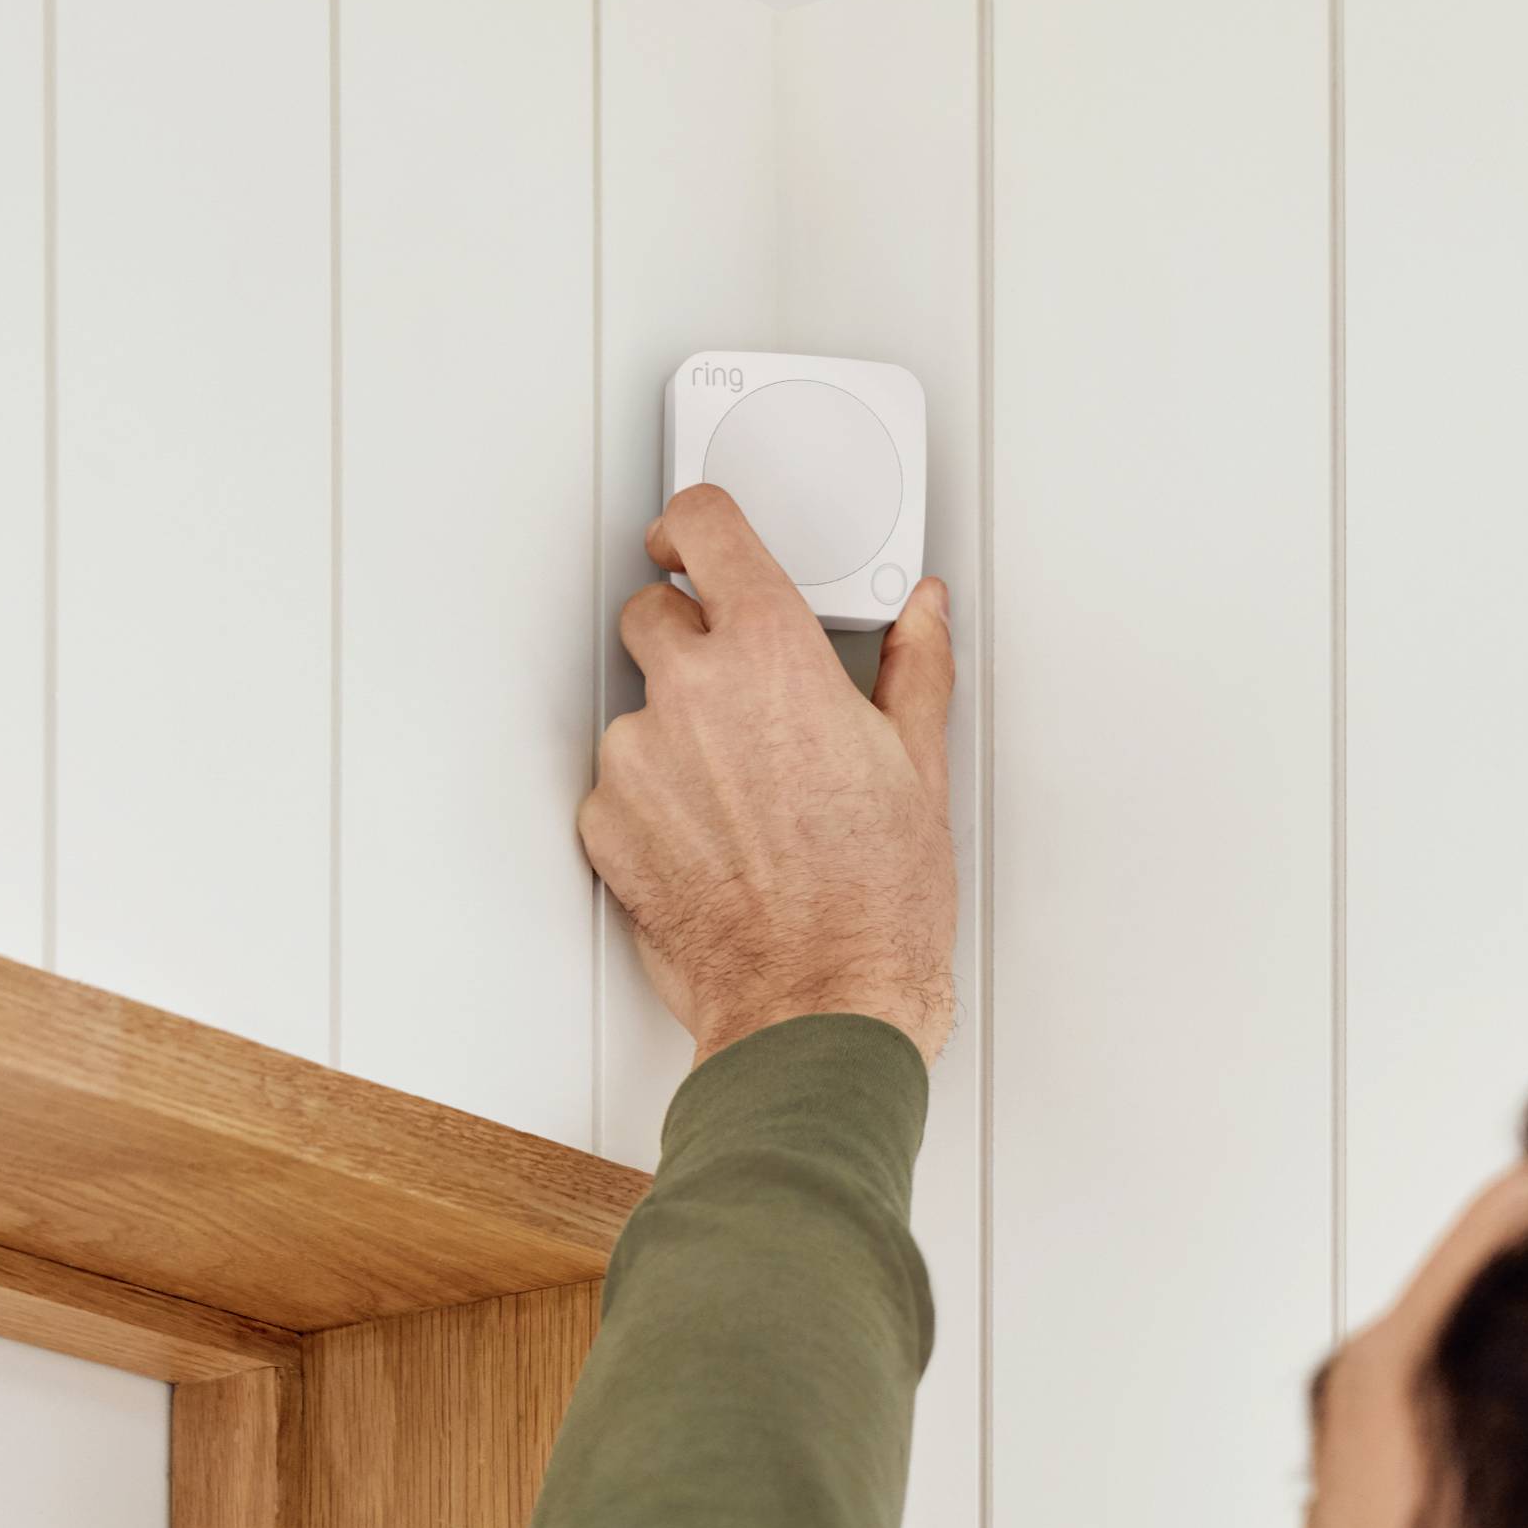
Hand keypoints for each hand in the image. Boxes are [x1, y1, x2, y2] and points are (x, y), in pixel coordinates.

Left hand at [579, 484, 956, 1068]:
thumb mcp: (920, 768)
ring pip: (636, 709)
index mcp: (772, 654)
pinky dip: (652, 801)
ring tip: (743, 801)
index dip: (696, 523)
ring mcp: (637, 760)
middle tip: (742, 694)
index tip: (695, 538)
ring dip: (674, 734)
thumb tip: (922, 616)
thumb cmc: (873, 902)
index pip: (704, 526)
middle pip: (651, 612)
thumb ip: (913, 668)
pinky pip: (617, 786)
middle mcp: (690, 693)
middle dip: (688, 637)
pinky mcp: (605, 825)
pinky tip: (713, 842)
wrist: (817, 1004)